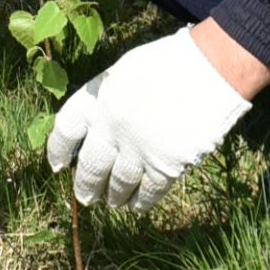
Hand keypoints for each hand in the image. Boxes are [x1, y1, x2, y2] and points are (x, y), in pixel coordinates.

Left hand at [45, 27, 251, 213]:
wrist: (211, 67)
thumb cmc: (169, 63)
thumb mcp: (124, 74)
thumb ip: (105, 102)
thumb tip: (95, 133)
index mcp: (97, 97)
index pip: (65, 130)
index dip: (58, 151)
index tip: (57, 166)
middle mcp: (111, 125)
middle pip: (90, 166)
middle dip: (86, 186)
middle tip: (85, 197)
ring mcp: (138, 147)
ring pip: (117, 185)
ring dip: (113, 197)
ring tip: (113, 203)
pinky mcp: (165, 164)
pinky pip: (148, 192)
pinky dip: (141, 201)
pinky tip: (137, 205)